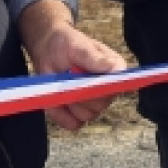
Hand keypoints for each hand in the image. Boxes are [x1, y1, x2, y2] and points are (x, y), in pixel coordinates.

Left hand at [21, 0, 128, 130]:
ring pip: (87, 115)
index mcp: (115, 70)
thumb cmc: (67, 44)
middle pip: (101, 104)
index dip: (104, 87)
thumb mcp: (80, 47)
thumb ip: (96, 60)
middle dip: (80, 92)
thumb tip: (117, 71)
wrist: (48, 51)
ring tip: (62, 83)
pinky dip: (61, 113)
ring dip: (69, 101)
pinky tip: (56, 98)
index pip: (118, 85)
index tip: (87, 83)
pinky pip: (73, 123)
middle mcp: (108, 90)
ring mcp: (94, 104)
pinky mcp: (78, 114)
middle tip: (68, 75)